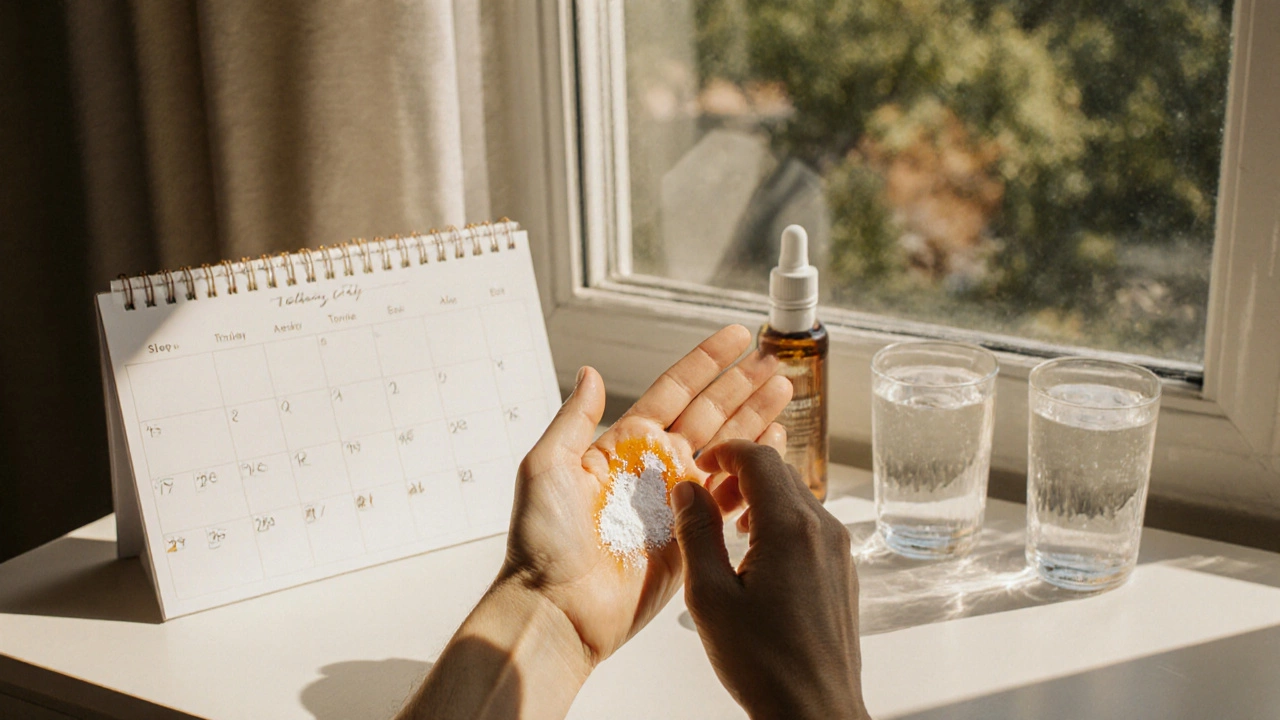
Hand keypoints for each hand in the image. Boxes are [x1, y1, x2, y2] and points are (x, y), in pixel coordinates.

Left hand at [502, 325, 792, 665]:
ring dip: (757, 418)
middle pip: (709, 414)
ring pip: (728, 449)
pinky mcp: (694, 535)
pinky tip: (777, 444)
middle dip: (742, 385)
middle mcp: (653, 468)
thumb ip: (575, 419)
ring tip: (785, 389)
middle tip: (774, 359)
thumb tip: (591, 373)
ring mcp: (677, 501)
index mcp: (621, 446)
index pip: (673, 392)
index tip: (734, 337)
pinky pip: (732, 495)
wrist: (558, 607)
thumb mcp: (547, 466)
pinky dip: (756, 470)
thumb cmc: (542, 542)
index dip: (704, 363)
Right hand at [673, 441, 869, 719]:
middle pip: (780, 472)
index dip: (724, 453)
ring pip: (796, 497)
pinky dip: (780, 521)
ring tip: (727, 529)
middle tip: (706, 502)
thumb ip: (696, 534)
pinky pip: (810, 524)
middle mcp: (823, 530)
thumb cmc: (763, 663)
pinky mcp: (843, 570)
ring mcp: (839, 550)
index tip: (700, 466)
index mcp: (791, 528)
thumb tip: (687, 489)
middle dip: (739, 475)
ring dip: (759, 498)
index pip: (759, 459)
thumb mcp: (709, 597)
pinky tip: (756, 556)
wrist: (814, 711)